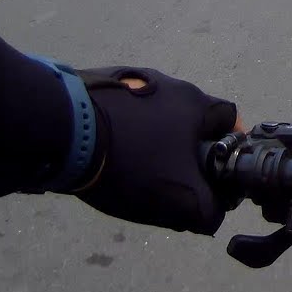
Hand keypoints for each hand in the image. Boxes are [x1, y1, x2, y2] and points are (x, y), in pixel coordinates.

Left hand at [73, 67, 241, 234]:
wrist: (61, 131)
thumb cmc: (132, 161)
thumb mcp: (181, 199)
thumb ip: (209, 209)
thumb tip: (213, 212)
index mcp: (195, 102)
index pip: (230, 120)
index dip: (225, 149)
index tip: (209, 173)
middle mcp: (169, 82)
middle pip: (190, 119)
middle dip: (185, 148)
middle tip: (169, 178)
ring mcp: (133, 79)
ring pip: (155, 115)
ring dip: (152, 139)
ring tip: (131, 168)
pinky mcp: (102, 83)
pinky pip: (124, 110)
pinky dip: (123, 130)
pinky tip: (107, 152)